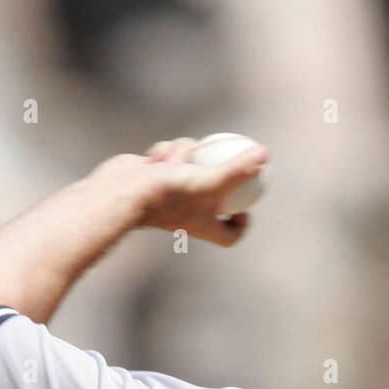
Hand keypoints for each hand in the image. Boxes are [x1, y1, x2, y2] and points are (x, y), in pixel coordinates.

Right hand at [130, 136, 268, 245]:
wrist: (122, 192)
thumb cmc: (169, 195)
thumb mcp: (211, 182)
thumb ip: (238, 170)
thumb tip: (266, 154)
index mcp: (204, 225)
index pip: (228, 235)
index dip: (242, 225)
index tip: (248, 209)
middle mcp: (188, 212)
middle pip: (213, 191)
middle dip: (216, 171)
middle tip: (227, 157)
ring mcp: (170, 193)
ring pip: (191, 163)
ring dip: (185, 154)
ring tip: (174, 160)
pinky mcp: (154, 175)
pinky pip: (170, 156)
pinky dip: (165, 152)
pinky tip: (155, 158)